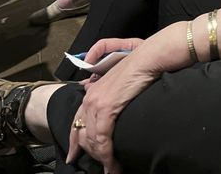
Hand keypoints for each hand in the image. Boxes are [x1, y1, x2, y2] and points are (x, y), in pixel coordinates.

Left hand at [66, 38, 152, 172]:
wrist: (148, 59)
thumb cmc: (139, 69)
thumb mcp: (120, 83)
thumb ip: (111, 95)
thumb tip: (111, 106)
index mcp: (92, 92)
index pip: (77, 122)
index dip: (74, 141)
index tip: (72, 156)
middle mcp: (89, 98)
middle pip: (82, 134)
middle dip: (90, 154)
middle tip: (103, 167)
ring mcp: (96, 103)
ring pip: (92, 140)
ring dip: (102, 158)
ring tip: (111, 169)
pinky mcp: (106, 108)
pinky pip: (102, 138)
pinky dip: (107, 154)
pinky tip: (112, 163)